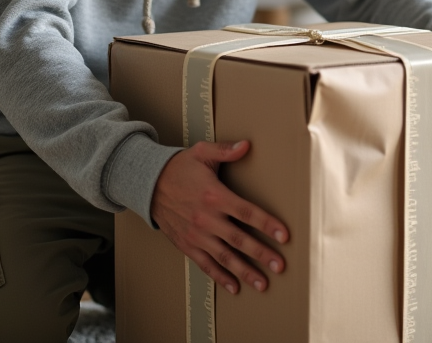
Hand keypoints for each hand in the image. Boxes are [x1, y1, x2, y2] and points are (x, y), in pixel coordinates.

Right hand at [150, 140, 288, 294]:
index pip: (247, 212)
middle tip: (281, 265)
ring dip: (245, 271)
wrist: (147, 185)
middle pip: (239, 239)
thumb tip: (246, 146)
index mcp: (215, 196)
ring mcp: (196, 235)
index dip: (267, 224)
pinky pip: (206, 265)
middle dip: (262, 254)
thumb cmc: (178, 168)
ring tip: (263, 284)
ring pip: (225, 257)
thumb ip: (225, 150)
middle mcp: (207, 219)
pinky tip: (235, 287)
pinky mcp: (187, 245)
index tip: (284, 235)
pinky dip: (220, 277)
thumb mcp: (201, 153)